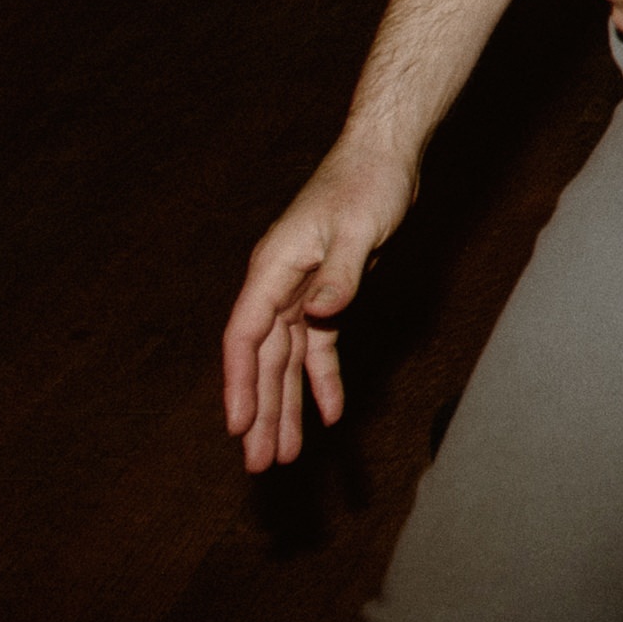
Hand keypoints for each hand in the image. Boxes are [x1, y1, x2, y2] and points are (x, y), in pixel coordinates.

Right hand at [221, 146, 416, 471]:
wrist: (385, 156)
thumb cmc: (368, 184)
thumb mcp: (360, 228)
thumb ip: (341, 274)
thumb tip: (317, 316)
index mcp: (273, 269)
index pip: (245, 337)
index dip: (239, 384)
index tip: (237, 426)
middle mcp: (277, 285)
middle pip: (262, 360)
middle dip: (259, 412)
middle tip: (258, 465)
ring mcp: (300, 292)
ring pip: (286, 362)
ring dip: (285, 407)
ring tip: (283, 456)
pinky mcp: (327, 294)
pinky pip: (318, 347)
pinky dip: (322, 380)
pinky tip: (328, 414)